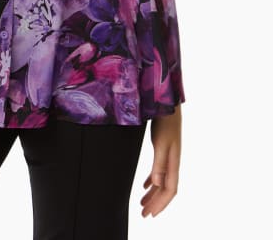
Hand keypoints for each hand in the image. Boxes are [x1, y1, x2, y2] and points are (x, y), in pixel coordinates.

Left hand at [140, 103, 181, 217]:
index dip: (161, 203)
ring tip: (142, 204)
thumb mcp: (161, 141)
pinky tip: (144, 185)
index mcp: (173, 161)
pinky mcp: (163, 147)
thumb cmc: (165, 119)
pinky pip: (158, 170)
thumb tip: (156, 184)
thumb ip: (159, 163)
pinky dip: (151, 180)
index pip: (170, 189)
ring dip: (153, 193)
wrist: (167, 101)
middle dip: (156, 203)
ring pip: (162, 180)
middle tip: (144, 215)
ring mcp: (169, 154)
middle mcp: (173, 161)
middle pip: (166, 188)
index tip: (151, 214)